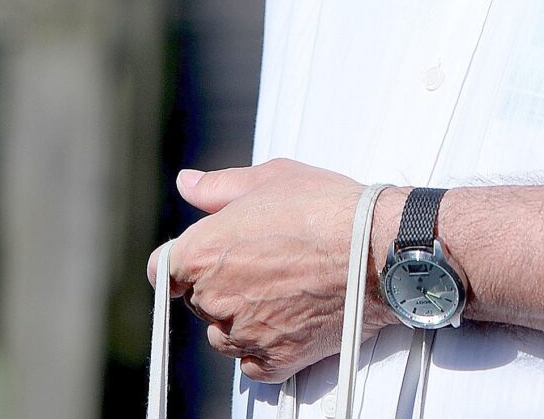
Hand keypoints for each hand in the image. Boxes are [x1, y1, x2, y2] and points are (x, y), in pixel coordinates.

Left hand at [152, 158, 393, 382]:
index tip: (207, 256)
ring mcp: (245, 334)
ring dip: (239, 319)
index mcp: (203, 252)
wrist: (380, 250)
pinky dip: (262, 349)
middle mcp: (216, 298)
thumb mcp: (270, 178)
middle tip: (265, 262)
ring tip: (280, 290)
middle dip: (222, 284)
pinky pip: (251, 365)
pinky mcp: (276, 360)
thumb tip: (186, 184)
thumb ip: (218, 187)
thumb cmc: (326, 208)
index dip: (185, 260)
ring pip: (222, 335)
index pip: (163, 269)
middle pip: (198, 299)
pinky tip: (286, 321)